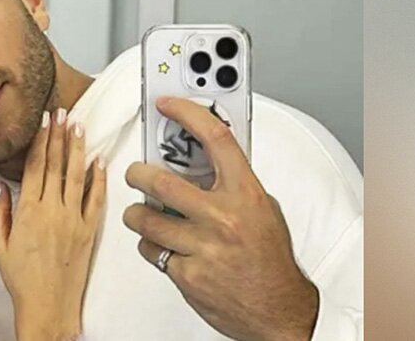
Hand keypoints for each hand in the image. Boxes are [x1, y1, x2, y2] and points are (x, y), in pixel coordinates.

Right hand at [0, 109, 106, 340]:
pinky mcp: (90, 231)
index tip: (44, 120)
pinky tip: (100, 161)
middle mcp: (52, 210)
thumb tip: (0, 185)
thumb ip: (0, 212)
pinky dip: (99, 179)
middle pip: (56, 165)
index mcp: (28, 211)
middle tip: (63, 111)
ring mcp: (74, 219)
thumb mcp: (0, 244)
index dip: (41, 140)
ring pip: (77, 176)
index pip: (35, 166)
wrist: (48, 304)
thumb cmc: (21, 278)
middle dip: (60, 135)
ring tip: (80, 126)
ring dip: (78, 149)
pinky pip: (96, 199)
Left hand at [123, 97, 317, 340]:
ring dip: (137, 215)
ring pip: (145, 219)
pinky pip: (151, 252)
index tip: (167, 104)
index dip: (187, 114)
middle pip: (160, 182)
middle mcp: (222, 218)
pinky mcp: (186, 275)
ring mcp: (202, 248)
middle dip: (138, 174)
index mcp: (246, 194)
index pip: (215, 139)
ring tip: (142, 215)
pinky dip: (152, 248)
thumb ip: (231, 184)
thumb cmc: (269, 258)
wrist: (279, 311)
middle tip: (135, 174)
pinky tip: (165, 248)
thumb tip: (197, 158)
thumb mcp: (261, 209)